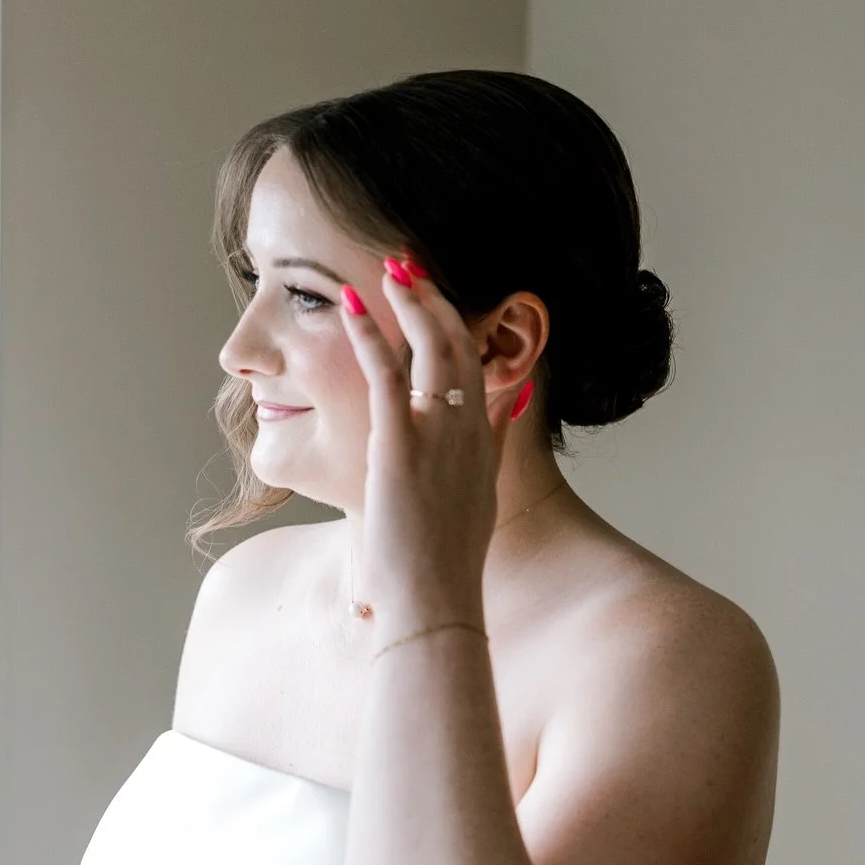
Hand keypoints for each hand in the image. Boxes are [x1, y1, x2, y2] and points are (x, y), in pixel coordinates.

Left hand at [338, 258, 515, 632]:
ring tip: (391, 268)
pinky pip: (387, 376)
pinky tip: (351, 307)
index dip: (459, 319)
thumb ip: (497, 440)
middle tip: (410, 263)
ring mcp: (439, 436)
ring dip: (411, 301)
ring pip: (434, 348)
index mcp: (484, 437)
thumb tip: (513, 401)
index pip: (481, 360)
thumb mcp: (483, 490)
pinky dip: (369, 335)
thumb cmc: (448, 558)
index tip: (436, 291)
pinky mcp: (401, 448)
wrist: (435, 601)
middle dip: (436, 296)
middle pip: (463, 342)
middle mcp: (469, 429)